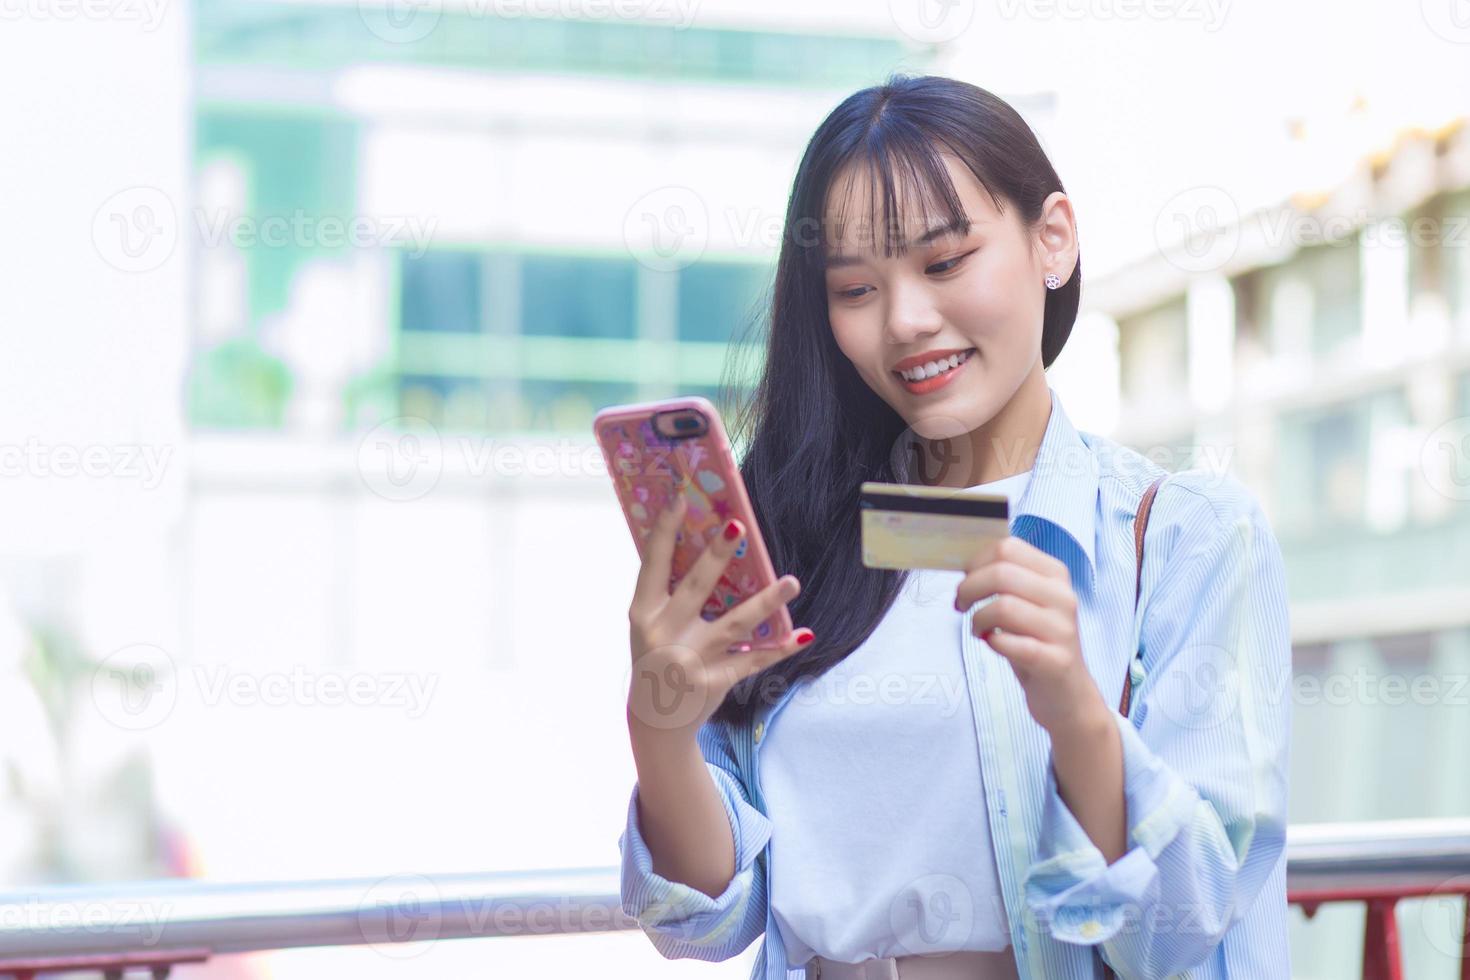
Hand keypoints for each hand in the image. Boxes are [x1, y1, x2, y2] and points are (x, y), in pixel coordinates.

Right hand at [625, 492, 813, 742]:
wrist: (655, 720)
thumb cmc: (656, 656)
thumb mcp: (649, 624)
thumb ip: (669, 592)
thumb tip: (706, 544)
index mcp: (643, 613)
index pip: (652, 564)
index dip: (665, 530)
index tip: (680, 499)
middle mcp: (664, 634)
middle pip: (696, 586)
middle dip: (716, 556)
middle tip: (738, 527)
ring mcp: (691, 659)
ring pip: (734, 624)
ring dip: (766, 601)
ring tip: (792, 582)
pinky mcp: (714, 681)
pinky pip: (753, 660)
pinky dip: (780, 648)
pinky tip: (804, 635)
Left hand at [953, 535, 1108, 737]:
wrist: (1068, 694)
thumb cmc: (1037, 643)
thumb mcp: (1025, 603)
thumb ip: (1004, 579)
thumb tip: (966, 563)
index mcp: (1055, 574)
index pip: (1008, 547)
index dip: (976, 562)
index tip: (966, 581)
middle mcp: (1063, 596)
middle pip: (1001, 573)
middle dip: (969, 588)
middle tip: (961, 605)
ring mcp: (1062, 629)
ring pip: (1003, 606)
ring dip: (978, 618)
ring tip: (978, 629)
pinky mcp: (1055, 660)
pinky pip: (1010, 643)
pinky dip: (993, 642)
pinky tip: (994, 644)